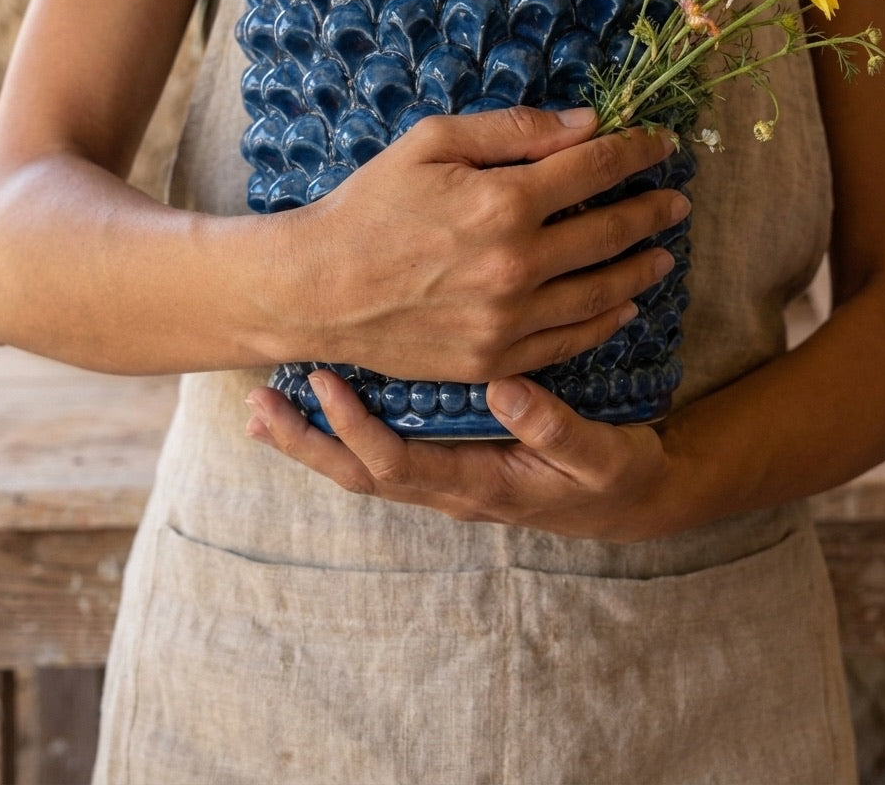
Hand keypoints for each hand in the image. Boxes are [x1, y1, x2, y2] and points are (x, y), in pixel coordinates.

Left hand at [245, 368, 679, 542]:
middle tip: (256, 407)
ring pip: (364, 468)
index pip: (395, 464)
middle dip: (305, 443)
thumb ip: (555, 428)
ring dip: (315, 441)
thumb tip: (501, 386)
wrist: (628, 502)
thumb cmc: (613, 477)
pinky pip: (384, 455)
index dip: (354, 427)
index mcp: (479, 486)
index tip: (324, 382)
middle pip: (359, 474)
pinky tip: (326, 409)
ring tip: (268, 409)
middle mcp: (451, 489)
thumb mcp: (600, 456)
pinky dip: (345, 435)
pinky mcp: (452, 465)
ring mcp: (448, 481)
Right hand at [276, 106, 689, 381]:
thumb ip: (514, 130)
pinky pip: (568, 342)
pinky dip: (604, 323)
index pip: (596, 168)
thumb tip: (586, 124)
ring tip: (663, 256)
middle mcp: (518, 265)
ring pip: (601, 293)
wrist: (319, 289)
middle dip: (653, 211)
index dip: (638, 151)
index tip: (663, 144)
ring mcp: (509, 320)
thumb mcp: (432, 143)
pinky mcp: (495, 359)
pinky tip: (624, 308)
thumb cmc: (369, 206)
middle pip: (611, 232)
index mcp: (504, 202)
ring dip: (641, 269)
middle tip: (678, 203)